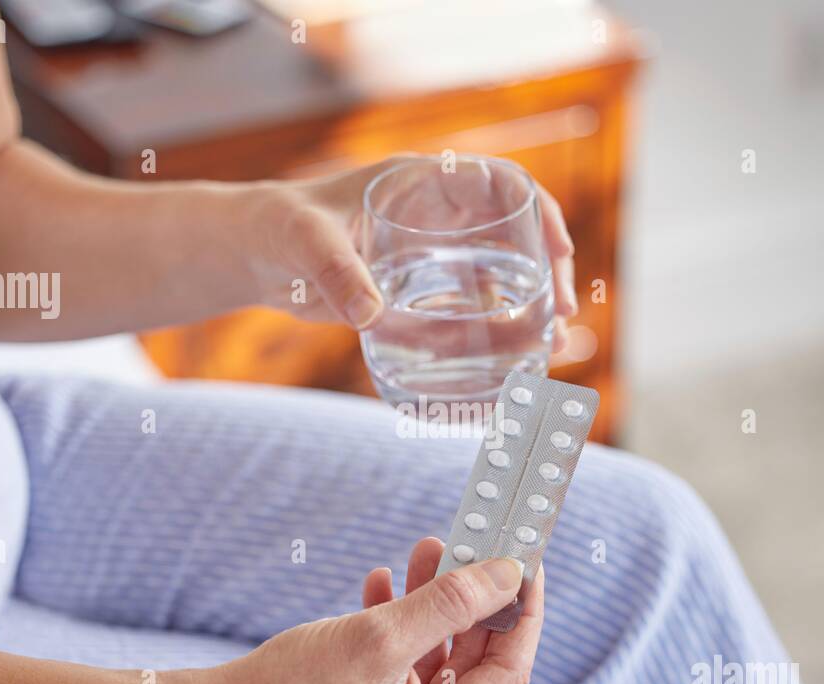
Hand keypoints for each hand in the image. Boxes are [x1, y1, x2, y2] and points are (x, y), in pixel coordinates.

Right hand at [196, 538, 544, 683]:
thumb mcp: (378, 636)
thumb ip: (450, 603)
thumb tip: (508, 574)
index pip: (507, 674)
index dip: (522, 613)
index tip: (527, 561)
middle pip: (472, 666)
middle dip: (470, 600)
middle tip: (472, 543)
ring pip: (436, 663)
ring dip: (432, 607)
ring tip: (425, 550)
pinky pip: (403, 674)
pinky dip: (400, 630)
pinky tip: (383, 586)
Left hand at [237, 155, 578, 348]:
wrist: (260, 254)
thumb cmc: (282, 228)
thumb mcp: (306, 243)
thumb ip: (336, 272)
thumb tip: (371, 316)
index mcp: (422, 183)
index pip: (500, 183)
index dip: (538, 211)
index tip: (556, 250)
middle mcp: (440, 214)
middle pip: (517, 231)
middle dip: (550, 267)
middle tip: (563, 313)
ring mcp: (436, 252)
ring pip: (504, 272)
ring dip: (533, 304)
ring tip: (555, 343)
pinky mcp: (425, 287)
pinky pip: (475, 305)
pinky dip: (499, 330)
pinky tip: (513, 361)